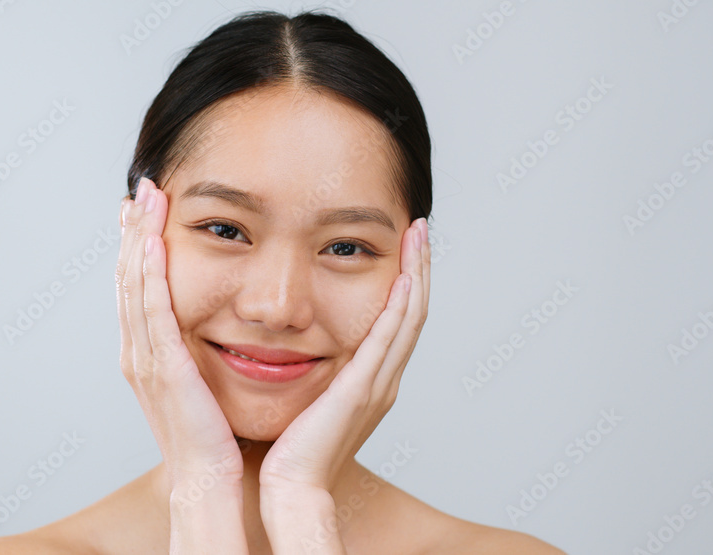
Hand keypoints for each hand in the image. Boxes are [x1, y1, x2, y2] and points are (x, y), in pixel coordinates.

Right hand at [116, 177, 243, 492]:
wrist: (207, 479)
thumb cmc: (213, 438)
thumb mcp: (202, 384)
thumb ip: (201, 353)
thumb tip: (219, 326)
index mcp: (146, 355)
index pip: (138, 288)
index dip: (138, 247)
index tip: (145, 212)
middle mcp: (137, 351)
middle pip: (128, 277)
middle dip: (133, 231)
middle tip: (141, 191)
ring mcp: (144, 357)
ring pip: (134, 284)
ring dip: (138, 238)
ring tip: (145, 198)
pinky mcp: (162, 364)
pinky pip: (151, 307)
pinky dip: (148, 270)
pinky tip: (152, 240)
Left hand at [259, 217, 429, 494]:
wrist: (292, 485)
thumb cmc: (291, 447)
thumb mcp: (309, 397)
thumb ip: (314, 371)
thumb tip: (293, 342)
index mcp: (372, 380)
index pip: (398, 320)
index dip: (406, 282)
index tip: (405, 247)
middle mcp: (384, 379)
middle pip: (413, 312)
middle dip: (419, 267)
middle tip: (420, 229)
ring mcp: (378, 383)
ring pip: (409, 318)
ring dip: (417, 274)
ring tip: (419, 237)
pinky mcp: (363, 388)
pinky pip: (389, 338)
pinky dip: (401, 306)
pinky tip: (404, 276)